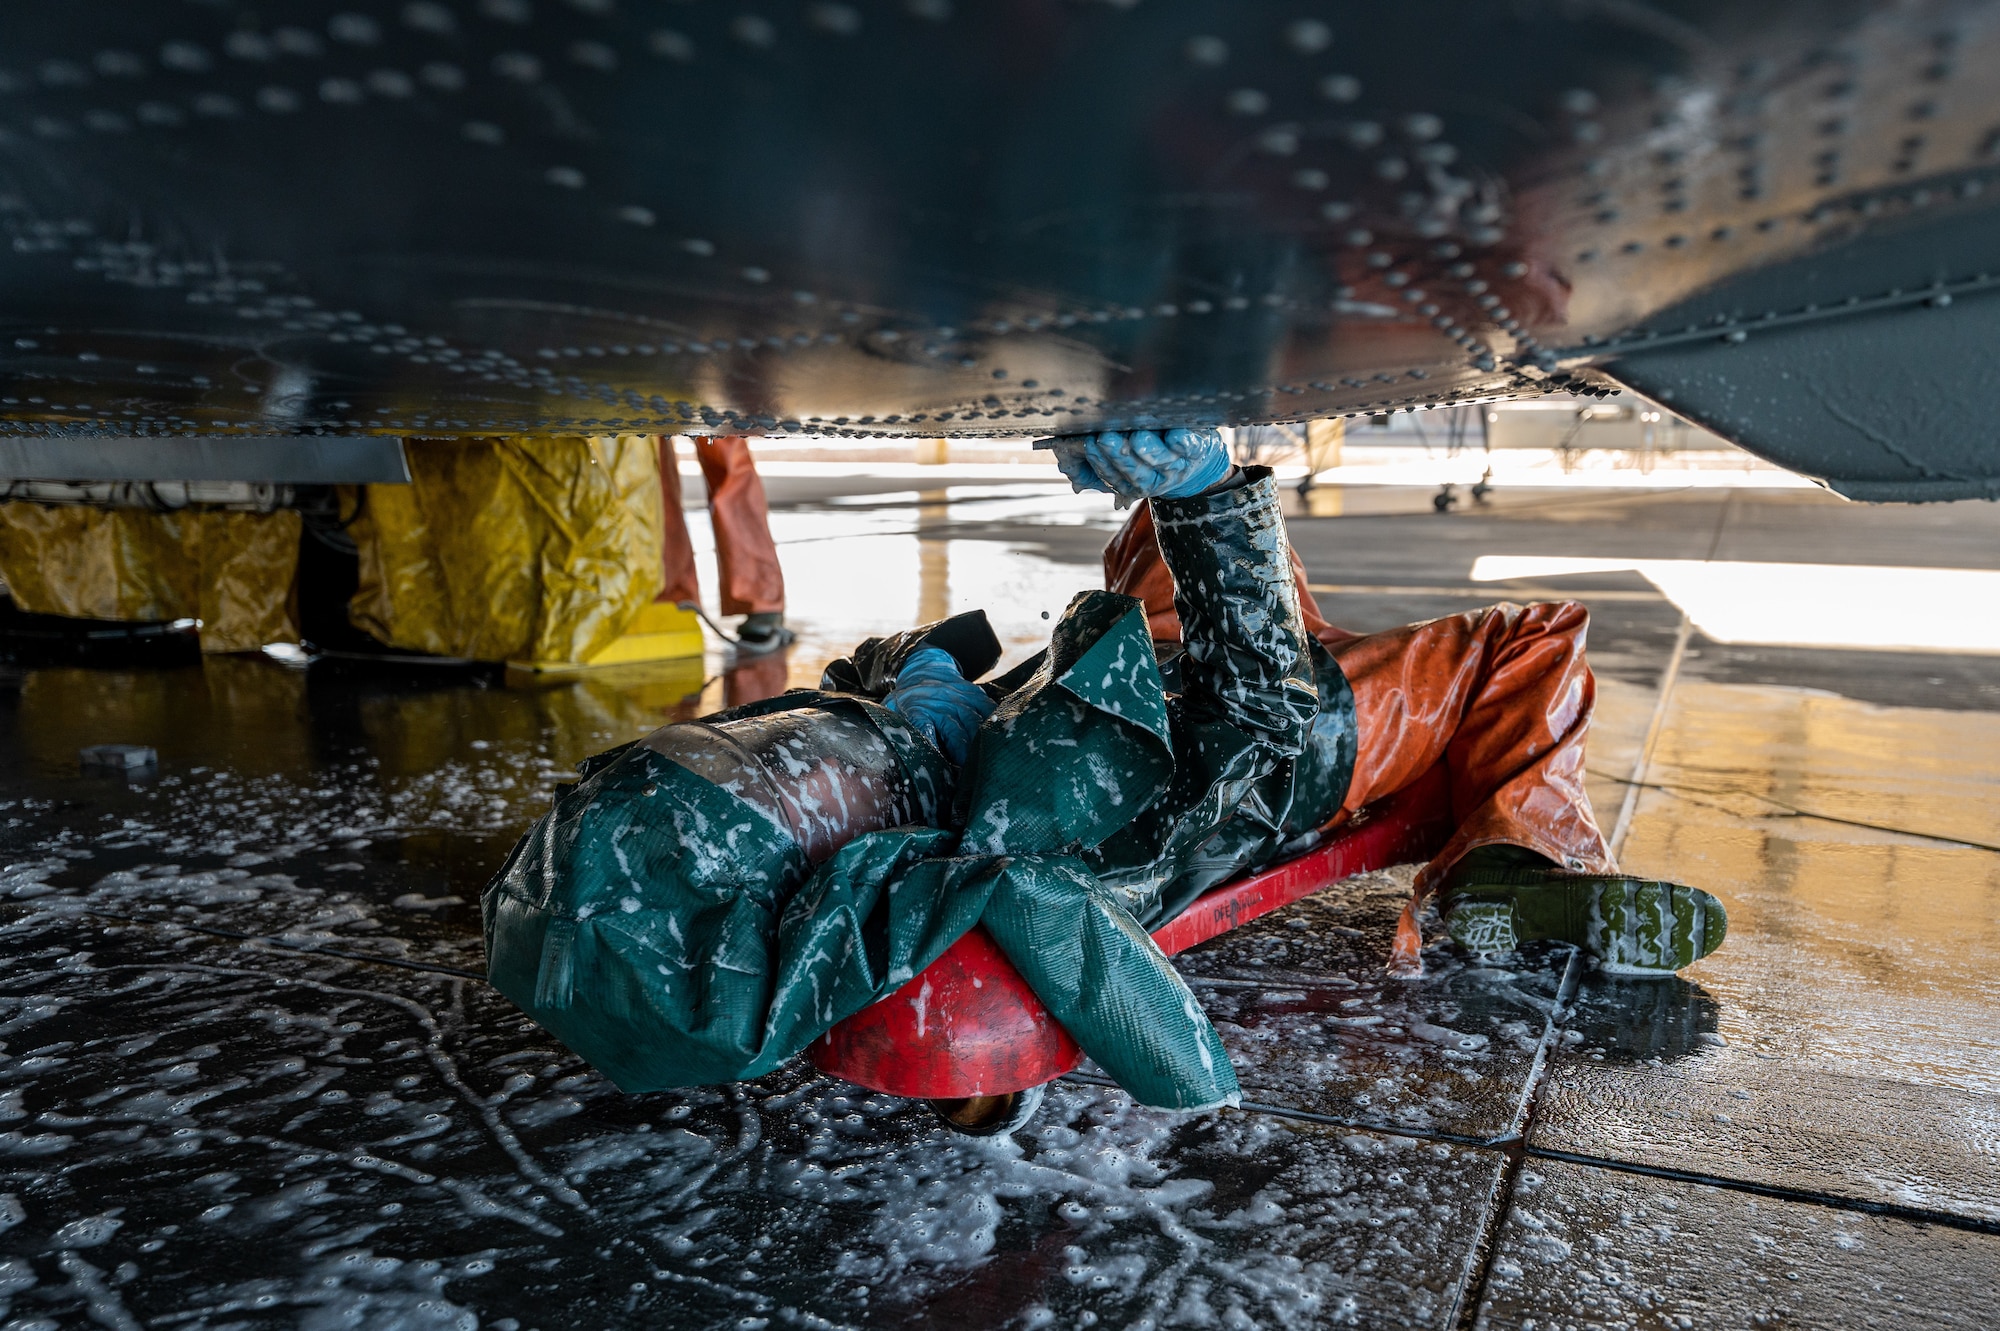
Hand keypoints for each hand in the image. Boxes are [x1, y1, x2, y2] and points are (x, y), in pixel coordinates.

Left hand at [882, 646, 995, 764]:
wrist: (924, 670)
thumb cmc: (905, 702)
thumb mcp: (889, 711)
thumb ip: (890, 730)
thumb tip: (886, 753)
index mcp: (918, 710)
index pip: (925, 730)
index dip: (934, 750)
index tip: (941, 770)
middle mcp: (942, 704)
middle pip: (956, 732)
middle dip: (963, 755)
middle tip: (968, 777)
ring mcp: (961, 699)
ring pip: (975, 723)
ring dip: (980, 745)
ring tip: (986, 765)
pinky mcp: (976, 695)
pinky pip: (989, 710)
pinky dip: (996, 726)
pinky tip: (1001, 741)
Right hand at [1036, 428, 1232, 500]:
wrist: (1197, 460)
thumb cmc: (1150, 449)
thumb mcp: (1119, 460)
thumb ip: (1092, 458)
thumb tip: (1062, 452)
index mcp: (1133, 483)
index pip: (1113, 476)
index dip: (1100, 462)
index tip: (1087, 443)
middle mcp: (1155, 479)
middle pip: (1135, 472)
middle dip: (1119, 456)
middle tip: (1105, 437)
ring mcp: (1177, 465)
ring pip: (1161, 461)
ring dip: (1148, 451)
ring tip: (1137, 436)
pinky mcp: (1198, 449)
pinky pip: (1190, 447)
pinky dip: (1184, 442)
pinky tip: (1176, 435)